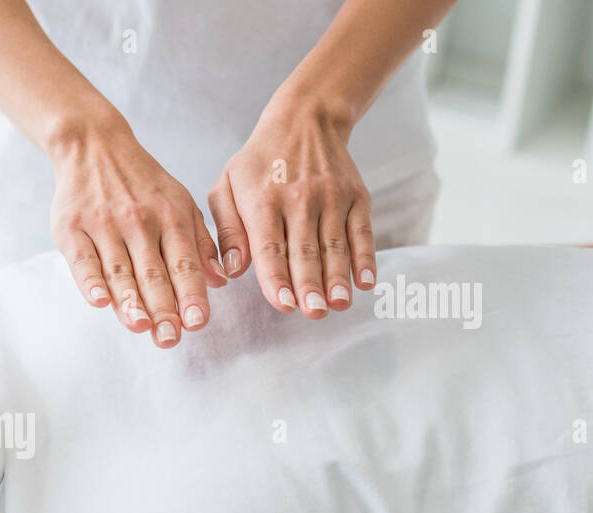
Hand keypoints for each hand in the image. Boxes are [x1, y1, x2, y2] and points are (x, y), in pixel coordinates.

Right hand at [48, 117, 227, 348]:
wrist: (93, 145)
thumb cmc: (142, 182)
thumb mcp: (180, 202)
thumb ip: (199, 243)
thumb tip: (220, 281)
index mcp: (171, 216)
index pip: (184, 264)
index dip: (191, 295)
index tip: (197, 323)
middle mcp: (139, 221)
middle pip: (153, 272)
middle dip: (163, 307)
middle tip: (170, 337)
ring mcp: (104, 224)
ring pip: (119, 269)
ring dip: (130, 300)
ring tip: (141, 327)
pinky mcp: (72, 228)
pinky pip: (83, 259)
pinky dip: (91, 281)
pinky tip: (100, 302)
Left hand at [208, 94, 375, 317]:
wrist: (305, 119)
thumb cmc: (257, 163)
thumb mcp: (227, 186)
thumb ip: (228, 229)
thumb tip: (232, 269)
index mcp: (263, 201)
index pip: (270, 247)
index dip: (277, 278)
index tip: (283, 305)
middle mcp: (300, 199)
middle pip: (305, 250)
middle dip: (310, 285)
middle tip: (314, 313)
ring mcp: (332, 197)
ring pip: (335, 245)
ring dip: (338, 278)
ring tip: (338, 305)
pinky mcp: (356, 196)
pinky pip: (362, 231)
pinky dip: (365, 258)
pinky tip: (365, 282)